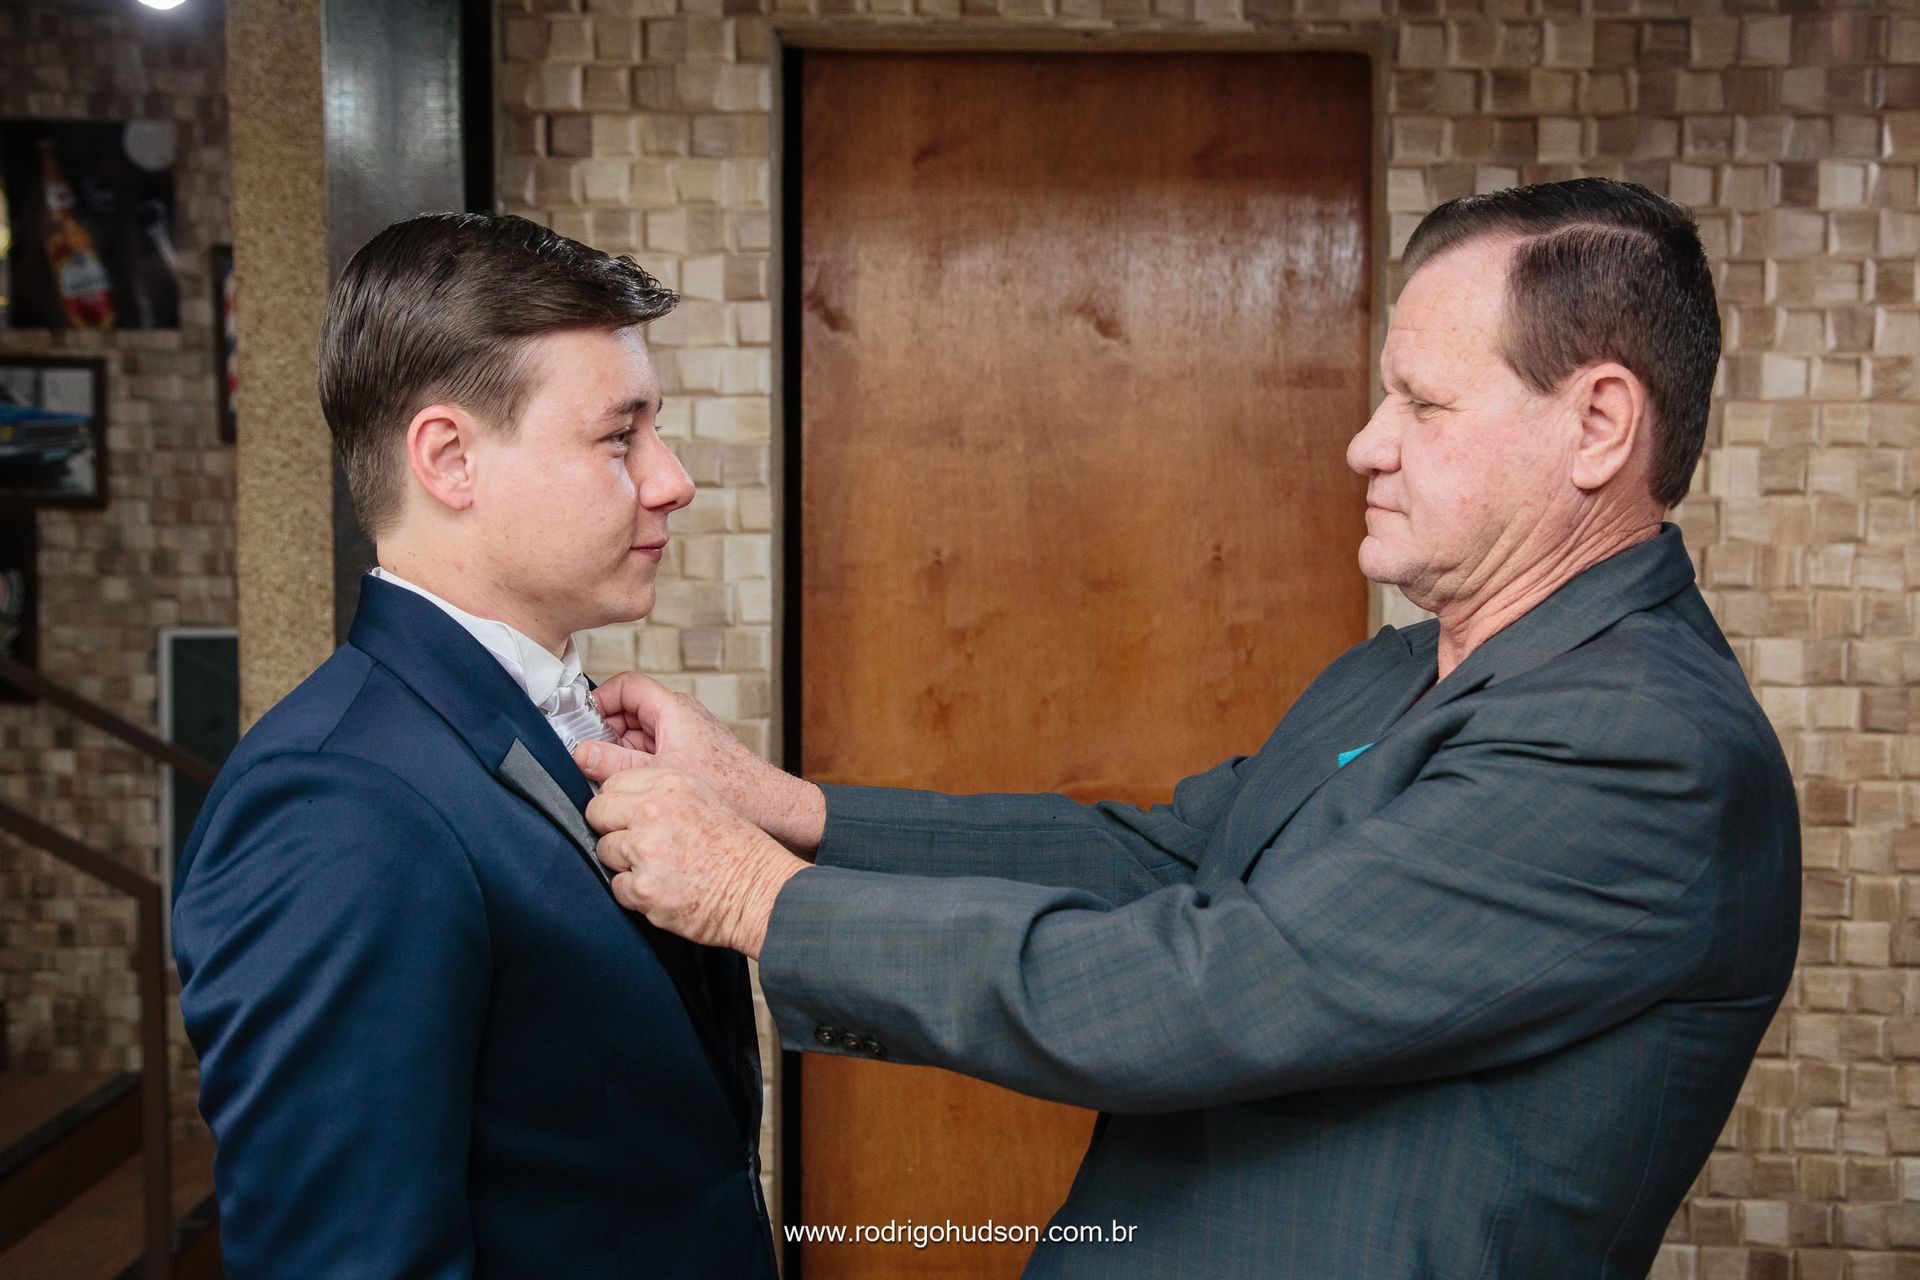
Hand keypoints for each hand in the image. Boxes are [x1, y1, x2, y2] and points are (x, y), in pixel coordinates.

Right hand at [575, 673, 825, 853]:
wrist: (768, 807)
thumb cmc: (728, 788)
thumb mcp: (658, 775)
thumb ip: (614, 763)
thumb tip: (580, 753)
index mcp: (673, 710)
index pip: (627, 686)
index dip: (600, 700)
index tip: (581, 723)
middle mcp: (679, 717)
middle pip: (628, 712)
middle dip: (606, 733)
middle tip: (588, 758)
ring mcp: (684, 736)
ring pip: (638, 735)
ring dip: (620, 754)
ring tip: (608, 778)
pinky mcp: (689, 756)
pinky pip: (652, 752)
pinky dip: (637, 766)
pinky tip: (631, 788)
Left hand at [586, 767, 809, 958]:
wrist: (761, 891)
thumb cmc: (740, 849)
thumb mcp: (704, 798)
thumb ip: (660, 795)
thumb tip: (621, 802)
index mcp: (670, 784)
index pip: (612, 785)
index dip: (618, 804)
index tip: (627, 817)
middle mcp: (653, 812)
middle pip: (598, 813)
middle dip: (612, 830)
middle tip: (638, 844)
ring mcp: (645, 851)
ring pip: (605, 851)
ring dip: (625, 863)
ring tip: (660, 868)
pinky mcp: (643, 887)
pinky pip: (618, 887)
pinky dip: (636, 893)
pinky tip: (664, 889)